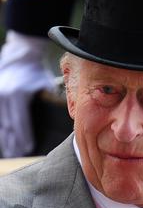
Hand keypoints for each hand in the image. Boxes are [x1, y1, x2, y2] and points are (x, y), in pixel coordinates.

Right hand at [0, 30, 55, 156]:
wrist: (21, 54)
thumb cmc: (36, 71)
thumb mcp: (45, 84)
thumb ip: (53, 98)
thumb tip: (71, 114)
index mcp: (19, 96)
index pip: (20, 122)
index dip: (23, 137)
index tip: (28, 148)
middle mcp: (7, 97)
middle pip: (9, 125)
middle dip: (14, 141)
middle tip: (20, 153)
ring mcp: (1, 96)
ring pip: (3, 122)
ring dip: (7, 137)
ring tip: (13, 149)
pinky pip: (1, 116)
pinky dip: (4, 127)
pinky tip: (7, 138)